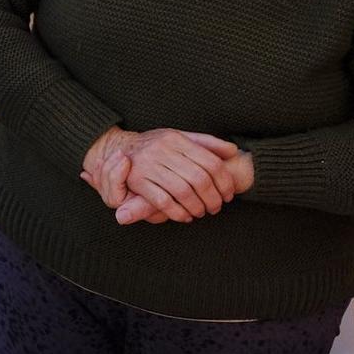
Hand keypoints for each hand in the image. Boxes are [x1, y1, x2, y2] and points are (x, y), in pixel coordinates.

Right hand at [109, 147, 253, 224]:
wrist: (121, 147)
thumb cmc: (156, 145)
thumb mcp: (179, 137)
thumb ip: (206, 142)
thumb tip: (233, 150)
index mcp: (176, 139)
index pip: (211, 163)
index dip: (224, 182)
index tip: (228, 194)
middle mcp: (162, 150)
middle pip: (199, 179)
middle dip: (212, 198)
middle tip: (216, 207)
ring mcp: (149, 165)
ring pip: (183, 191)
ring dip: (196, 207)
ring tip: (201, 212)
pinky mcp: (137, 180)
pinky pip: (163, 201)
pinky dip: (177, 212)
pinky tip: (185, 216)